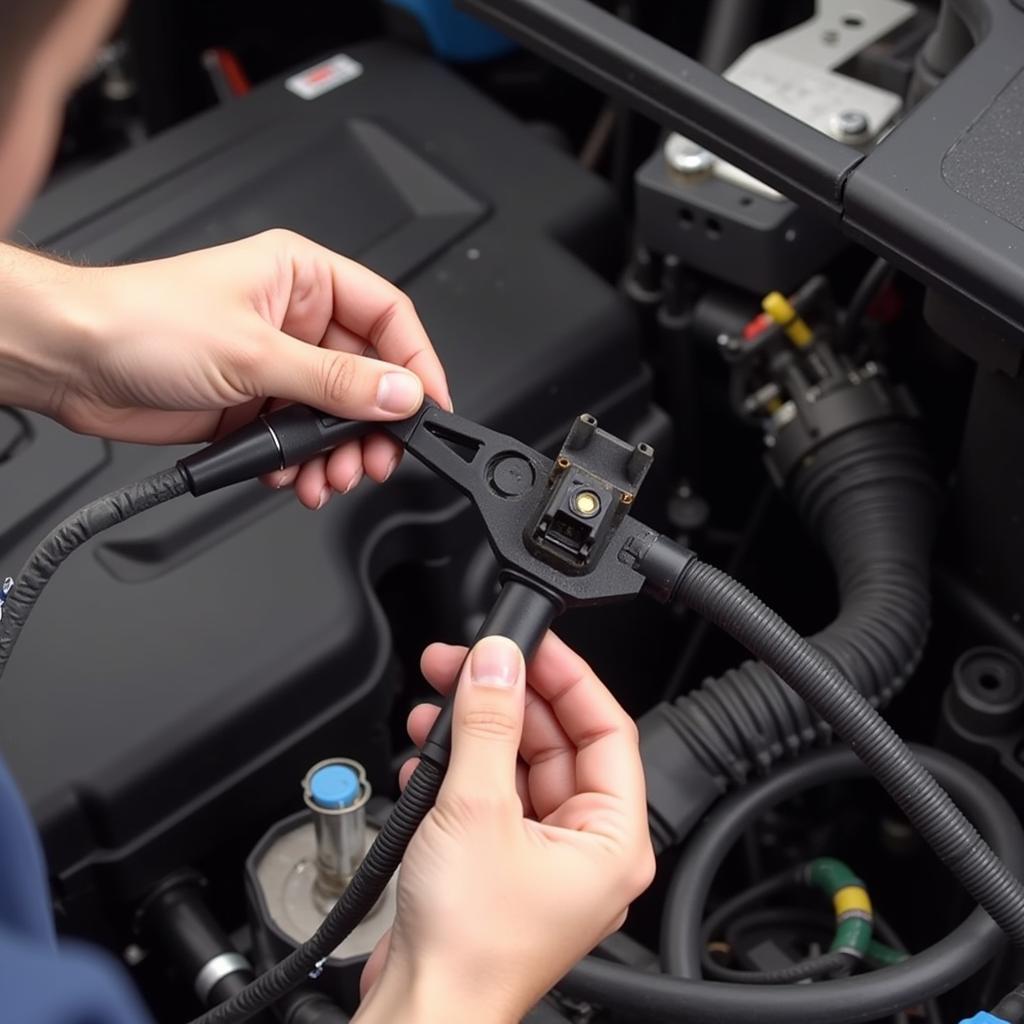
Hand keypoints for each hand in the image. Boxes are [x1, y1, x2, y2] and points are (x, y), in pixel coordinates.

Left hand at [0, 233, 449, 507]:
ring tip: (329, 477)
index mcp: (302, 278)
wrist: (71, 361)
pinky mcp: (252, 404)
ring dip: (336, 453)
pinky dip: (300, 464)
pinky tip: (290, 477)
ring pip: (334, 415)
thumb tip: (398, 393)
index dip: (417, 363)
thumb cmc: (141, 322)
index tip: (429, 408)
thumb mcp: (254, 352)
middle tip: (376, 458)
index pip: (388, 317)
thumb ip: (336, 380)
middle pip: (367, 375)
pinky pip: (298, 439)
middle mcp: (294, 319)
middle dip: (373, 424)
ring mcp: (274, 364)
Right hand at [355, 634, 654, 1023]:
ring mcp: (540, 855)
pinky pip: (489, 795)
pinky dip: (458, 769)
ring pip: (516, 765)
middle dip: (507, 699)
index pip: (605, 729)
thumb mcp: (477, 810)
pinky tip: (427, 757)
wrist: (421, 1013)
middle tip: (467, 663)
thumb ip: (487, 724)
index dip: (568, 677)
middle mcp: (584, 847)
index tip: (532, 642)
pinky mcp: (499, 862)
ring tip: (436, 704)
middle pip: (556, 741)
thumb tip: (497, 662)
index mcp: (611, 839)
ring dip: (475, 731)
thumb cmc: (469, 948)